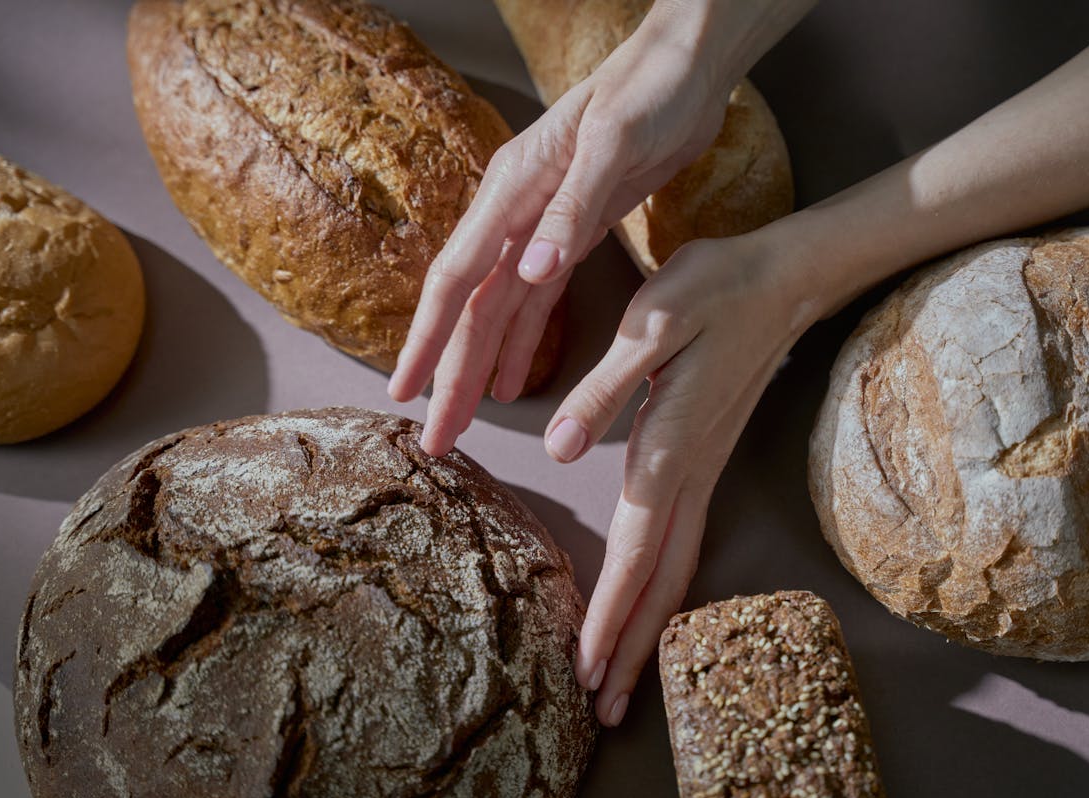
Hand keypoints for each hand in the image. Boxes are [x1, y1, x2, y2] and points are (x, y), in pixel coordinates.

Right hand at [386, 15, 731, 452]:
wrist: (685, 68)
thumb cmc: (646, 93)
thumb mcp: (612, 145)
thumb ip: (570, 211)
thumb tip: (530, 273)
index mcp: (511, 190)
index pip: (458, 278)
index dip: (428, 339)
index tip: (403, 392)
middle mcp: (514, 213)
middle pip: (471, 309)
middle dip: (448, 374)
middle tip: (433, 437)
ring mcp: (540, 227)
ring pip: (499, 312)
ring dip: (480, 367)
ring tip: (463, 422)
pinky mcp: (572, 234)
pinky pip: (536, 302)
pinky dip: (523, 343)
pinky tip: (514, 380)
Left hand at [548, 232, 818, 724]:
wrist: (782, 279)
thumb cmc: (714, 289)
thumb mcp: (655, 320)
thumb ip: (607, 387)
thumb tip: (559, 447)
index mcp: (670, 448)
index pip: (636, 550)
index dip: (612, 614)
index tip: (589, 670)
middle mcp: (689, 473)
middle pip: (662, 579)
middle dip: (632, 647)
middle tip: (604, 710)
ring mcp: (703, 471)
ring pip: (676, 566)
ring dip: (649, 627)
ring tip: (622, 679)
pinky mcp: (705, 459)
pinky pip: (682, 540)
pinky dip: (662, 585)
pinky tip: (649, 601)